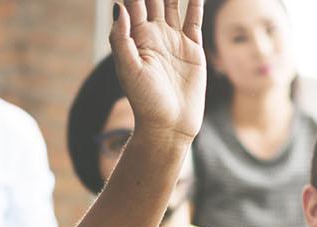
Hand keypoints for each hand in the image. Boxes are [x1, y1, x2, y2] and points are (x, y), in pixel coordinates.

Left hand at [110, 0, 207, 139]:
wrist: (168, 124)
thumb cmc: (143, 101)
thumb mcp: (128, 69)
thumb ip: (121, 38)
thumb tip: (119, 6)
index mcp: (135, 36)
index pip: (133, 1)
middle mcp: (153, 33)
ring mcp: (173, 39)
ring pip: (173, 3)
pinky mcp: (192, 48)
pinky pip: (194, 18)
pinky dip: (197, 2)